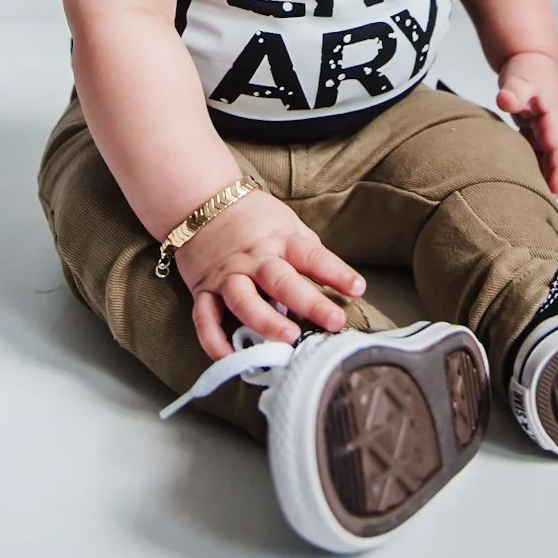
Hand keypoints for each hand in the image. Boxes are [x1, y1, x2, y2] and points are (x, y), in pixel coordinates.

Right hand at [175, 189, 366, 359]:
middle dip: (309, 303)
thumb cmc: (250, 214)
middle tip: (334, 322)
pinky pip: (205, 318)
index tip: (357, 288)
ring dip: (266, 322)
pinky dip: (214, 340)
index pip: (312, 255)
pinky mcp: (203, 289)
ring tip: (288, 339)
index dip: (336, 272)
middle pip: (282, 281)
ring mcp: (227, 275)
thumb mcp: (284, 221)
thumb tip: (329, 276)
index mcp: (279, 240)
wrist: (199, 200)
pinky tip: (230, 357)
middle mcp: (254, 258)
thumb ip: (304, 248)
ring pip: (244, 301)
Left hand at [496, 50, 557, 194]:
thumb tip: (506, 99)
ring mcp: (550, 128)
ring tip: (540, 201)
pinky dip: (540, 167)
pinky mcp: (541, 130)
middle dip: (556, 179)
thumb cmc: (527, 68)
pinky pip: (542, 153)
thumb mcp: (519, 78)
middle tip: (548, 203)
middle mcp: (556, 125)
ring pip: (552, 158)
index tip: (554, 187)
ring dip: (549, 176)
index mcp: (554, 115)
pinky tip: (531, 181)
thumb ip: (513, 90)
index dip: (557, 168)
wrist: (531, 57)